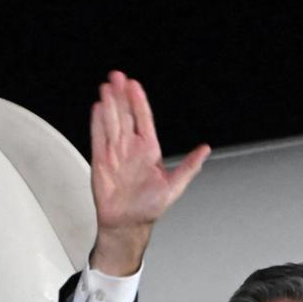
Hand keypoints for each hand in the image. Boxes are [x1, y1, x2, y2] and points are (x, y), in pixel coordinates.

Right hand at [88, 70, 209, 274]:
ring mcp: (115, 153)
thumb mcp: (174, 186)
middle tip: (116, 77)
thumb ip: (188, 167)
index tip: (133, 85)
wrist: (127, 224)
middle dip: (121, 96)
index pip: (143, 119)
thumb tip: (205, 150)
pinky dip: (97, 123)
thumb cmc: (150, 207)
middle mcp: (131, 148)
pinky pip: (98, 138)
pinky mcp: (101, 161)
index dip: (138, 102)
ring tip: (106, 88)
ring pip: (112, 123)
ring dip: (109, 105)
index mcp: (149, 150)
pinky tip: (97, 109)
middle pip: (125, 115)